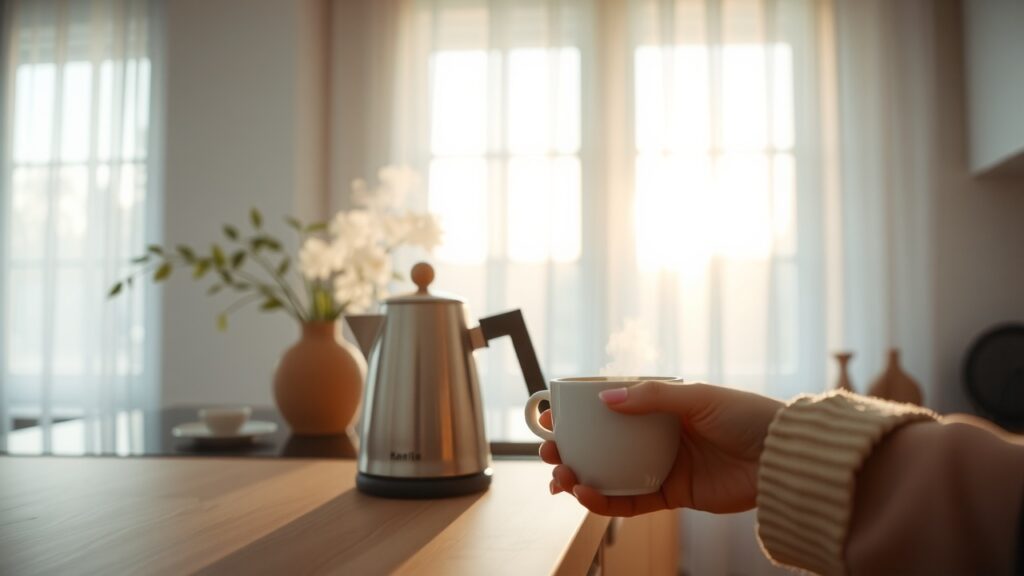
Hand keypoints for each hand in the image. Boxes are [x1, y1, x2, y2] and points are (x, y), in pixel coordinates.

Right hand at [539, 381, 782, 516]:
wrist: (784, 458)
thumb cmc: (747, 416)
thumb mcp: (697, 397)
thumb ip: (651, 397)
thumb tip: (604, 400)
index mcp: (659, 406)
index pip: (607, 408)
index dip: (575, 414)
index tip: (546, 417)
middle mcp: (655, 436)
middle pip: (600, 444)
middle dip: (568, 450)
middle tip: (547, 453)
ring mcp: (661, 466)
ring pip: (608, 474)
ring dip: (578, 477)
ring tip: (559, 478)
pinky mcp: (672, 495)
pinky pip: (630, 501)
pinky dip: (605, 501)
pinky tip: (585, 495)